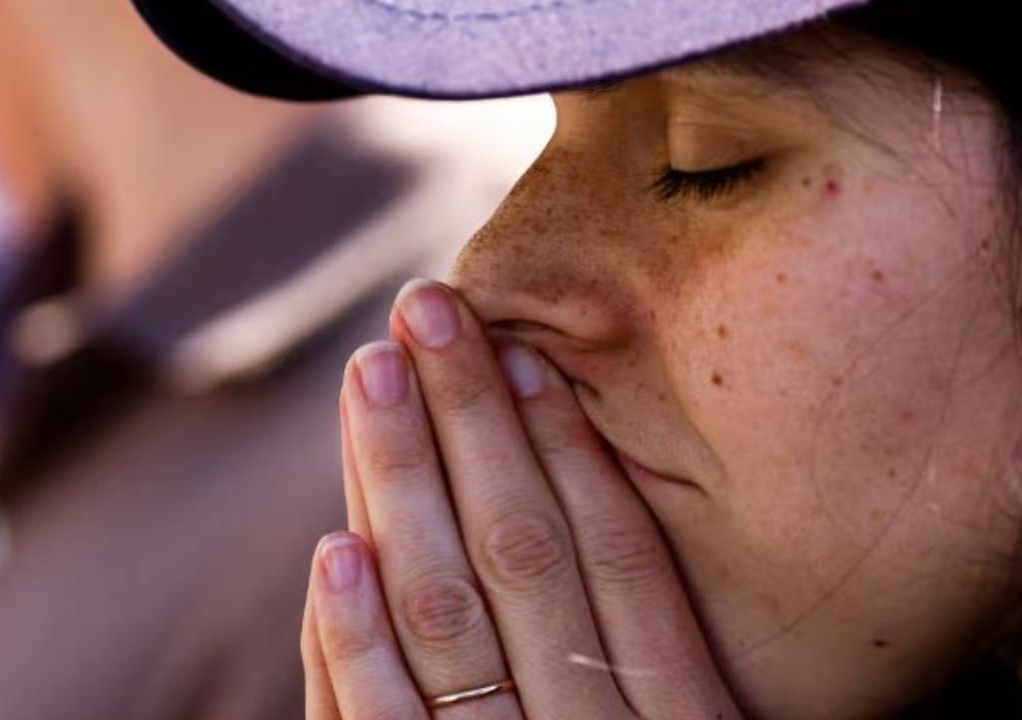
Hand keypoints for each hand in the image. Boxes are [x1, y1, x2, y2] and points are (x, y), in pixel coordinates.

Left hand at [303, 279, 742, 718]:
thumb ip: (661, 650)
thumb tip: (603, 482)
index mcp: (684, 716)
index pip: (623, 556)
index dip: (566, 445)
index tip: (521, 349)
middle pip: (525, 554)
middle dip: (470, 420)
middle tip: (425, 308)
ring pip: (444, 614)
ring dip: (402, 484)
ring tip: (372, 373)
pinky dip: (353, 640)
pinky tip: (337, 550)